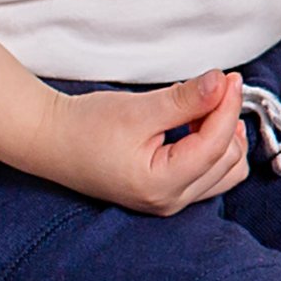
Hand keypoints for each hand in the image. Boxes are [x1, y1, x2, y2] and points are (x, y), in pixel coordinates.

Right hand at [26, 76, 249, 218]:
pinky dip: (213, 147)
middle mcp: (169, 201)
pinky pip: (209, 174)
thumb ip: (186, 99)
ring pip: (224, 172)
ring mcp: (169, 201)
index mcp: (160, 185)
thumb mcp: (138, 109)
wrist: (51, 141)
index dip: (227, 107)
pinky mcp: (167, 193)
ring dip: (225, 136)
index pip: (215, 145)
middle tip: (218, 87)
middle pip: (227, 161)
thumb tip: (222, 83)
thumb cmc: (85, 127)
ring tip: (207, 106)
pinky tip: (199, 123)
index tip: (229, 78)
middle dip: (227, 121)